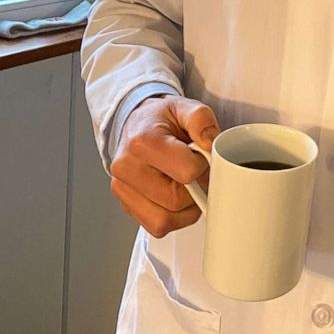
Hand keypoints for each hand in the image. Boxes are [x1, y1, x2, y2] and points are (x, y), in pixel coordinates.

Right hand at [110, 95, 220, 237]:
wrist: (136, 123)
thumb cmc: (160, 119)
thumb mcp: (184, 107)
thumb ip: (201, 119)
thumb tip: (210, 142)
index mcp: (143, 142)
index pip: (186, 172)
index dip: (203, 166)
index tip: (202, 156)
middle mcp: (127, 168)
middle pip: (176, 200)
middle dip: (195, 189)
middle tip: (198, 173)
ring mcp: (123, 189)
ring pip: (165, 220)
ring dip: (185, 209)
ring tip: (187, 186)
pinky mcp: (126, 204)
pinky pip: (156, 226)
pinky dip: (173, 218)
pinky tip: (175, 198)